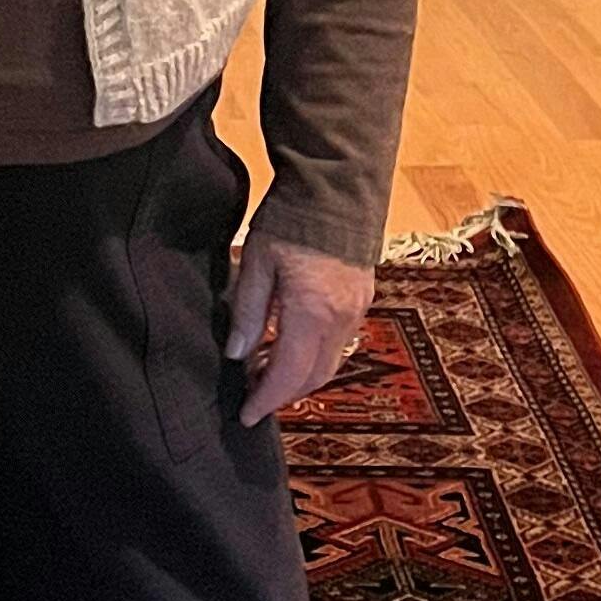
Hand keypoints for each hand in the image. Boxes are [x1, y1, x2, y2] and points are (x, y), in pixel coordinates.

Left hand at [226, 232, 369, 426]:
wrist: (338, 185)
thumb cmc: (292, 220)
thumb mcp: (256, 263)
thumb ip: (248, 311)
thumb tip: (238, 354)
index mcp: (312, 314)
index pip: (288, 374)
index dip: (265, 400)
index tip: (245, 415)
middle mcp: (341, 319)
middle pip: (313, 377)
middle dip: (283, 394)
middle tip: (253, 397)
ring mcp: (357, 309)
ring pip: (329, 362)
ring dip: (299, 376)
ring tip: (264, 371)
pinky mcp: (363, 298)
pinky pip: (339, 342)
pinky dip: (314, 355)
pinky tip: (288, 344)